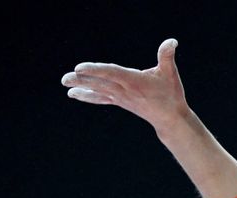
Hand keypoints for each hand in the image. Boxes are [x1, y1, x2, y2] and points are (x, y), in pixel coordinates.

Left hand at [61, 39, 189, 133]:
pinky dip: (87, 95)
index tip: (79, 68)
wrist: (169, 118)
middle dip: (82, 80)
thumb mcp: (170, 73)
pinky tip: (74, 94)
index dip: (94, 70)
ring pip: (98, 90)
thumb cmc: (171, 94)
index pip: (110, 73)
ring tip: (65, 84)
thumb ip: (167, 56)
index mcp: (133, 81)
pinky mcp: (120, 101)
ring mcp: (120, 97)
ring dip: (81, 87)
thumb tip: (172, 42)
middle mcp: (124, 90)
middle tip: (65, 79)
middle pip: (99, 83)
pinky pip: (100, 98)